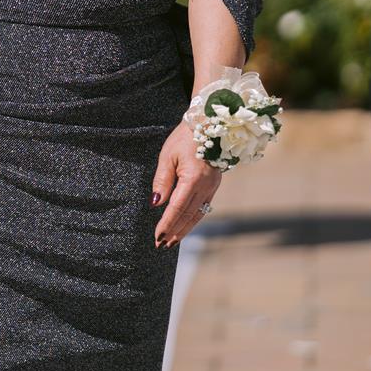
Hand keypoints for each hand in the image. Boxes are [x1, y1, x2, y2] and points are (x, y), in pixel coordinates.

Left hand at [151, 122, 222, 247]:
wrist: (209, 125)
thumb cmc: (184, 139)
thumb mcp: (168, 156)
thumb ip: (162, 181)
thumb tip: (156, 203)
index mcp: (193, 178)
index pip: (177, 208)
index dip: (167, 224)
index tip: (157, 236)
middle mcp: (206, 186)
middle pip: (188, 215)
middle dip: (174, 231)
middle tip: (161, 245)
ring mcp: (212, 187)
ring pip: (198, 214)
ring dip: (185, 229)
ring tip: (172, 241)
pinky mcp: (214, 185)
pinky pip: (204, 207)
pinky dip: (193, 219)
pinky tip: (185, 226)